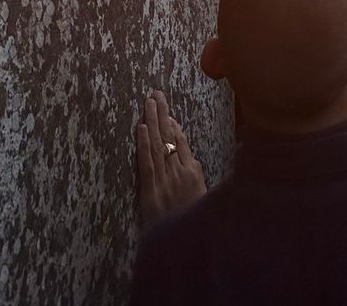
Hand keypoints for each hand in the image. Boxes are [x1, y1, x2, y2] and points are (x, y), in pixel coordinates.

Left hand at [136, 89, 205, 228]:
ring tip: (148, 102)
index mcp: (194, 174)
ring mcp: (166, 182)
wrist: (186, 252)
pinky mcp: (152, 194)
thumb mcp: (206, 202)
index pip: (182, 142)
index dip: (173, 125)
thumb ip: (199, 182)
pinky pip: (147, 165)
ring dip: (152, 121)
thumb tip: (193, 163)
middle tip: (155, 94)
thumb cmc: (195, 228)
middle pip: (170, 137)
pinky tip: (140, 128)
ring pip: (158, 146)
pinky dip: (144, 145)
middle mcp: (181, 173)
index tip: (167, 112)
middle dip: (162, 114)